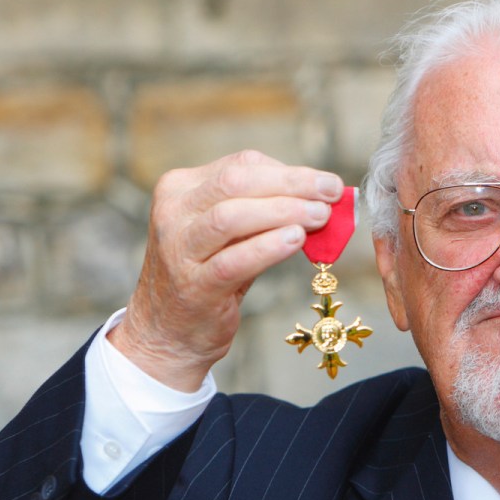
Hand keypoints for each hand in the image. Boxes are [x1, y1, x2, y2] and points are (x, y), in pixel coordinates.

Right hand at [110, 150, 344, 390]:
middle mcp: (173, 212)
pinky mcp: (193, 285)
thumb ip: (263, 212)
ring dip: (284, 211)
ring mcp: (178, 249)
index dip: (289, 171)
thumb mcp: (228, 235)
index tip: (326, 183)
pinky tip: (296, 240)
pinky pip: (234, 260)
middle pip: (236, 182)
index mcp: (181, 189)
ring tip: (320, 217)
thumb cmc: (207, 276)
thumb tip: (321, 197)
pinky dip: (269, 247)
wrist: (167, 333)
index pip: (240, 166)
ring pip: (232, 216)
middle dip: (291, 184)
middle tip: (331, 193)